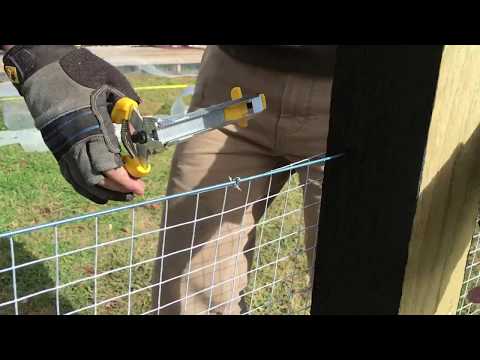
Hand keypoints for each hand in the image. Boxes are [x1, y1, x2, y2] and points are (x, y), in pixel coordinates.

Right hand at [3, 45, 144, 203]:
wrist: (45, 71)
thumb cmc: (80, 76)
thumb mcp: (111, 86)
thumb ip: (127, 108)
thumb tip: (140, 130)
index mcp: (88, 128)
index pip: (106, 165)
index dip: (123, 180)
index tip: (140, 186)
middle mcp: (73, 143)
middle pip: (94, 178)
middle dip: (117, 189)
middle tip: (136, 191)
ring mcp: (62, 148)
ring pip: (81, 181)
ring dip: (103, 191)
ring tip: (124, 194)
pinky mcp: (57, 149)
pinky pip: (71, 176)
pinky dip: (87, 187)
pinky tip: (101, 193)